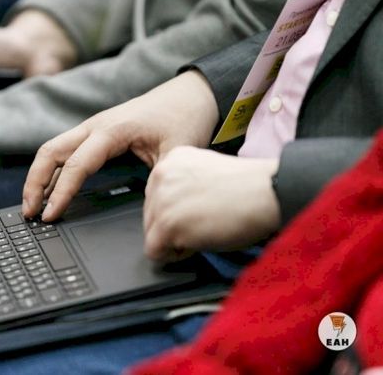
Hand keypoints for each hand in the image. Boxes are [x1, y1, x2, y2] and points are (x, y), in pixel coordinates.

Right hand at [22, 70, 218, 220]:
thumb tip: (147, 214)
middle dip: (34, 183)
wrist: (193, 93)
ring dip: (38, 176)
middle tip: (28, 213)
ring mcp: (93, 127)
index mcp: (112, 130)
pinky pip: (65, 150)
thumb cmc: (185, 117)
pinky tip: (51, 190)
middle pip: (49, 152)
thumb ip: (159, 181)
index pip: (75, 165)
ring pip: (52, 149)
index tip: (49, 216)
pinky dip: (52, 170)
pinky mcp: (97, 132)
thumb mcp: (178, 152)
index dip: (60, 194)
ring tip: (33, 206)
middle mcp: (95, 126)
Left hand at [144, 147, 279, 261]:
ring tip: (202, 232)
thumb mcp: (207, 172)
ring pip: (151, 233)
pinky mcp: (166, 224)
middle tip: (201, 225)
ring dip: (174, 240)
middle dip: (172, 225)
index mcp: (172, 159)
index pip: (155, 194)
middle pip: (150, 214)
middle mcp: (161, 175)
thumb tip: (176, 208)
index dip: (175, 210)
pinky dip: (173, 255)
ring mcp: (161, 200)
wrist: (266, 192)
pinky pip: (154, 251)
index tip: (193, 213)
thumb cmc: (249, 187)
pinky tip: (196, 243)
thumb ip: (184, 184)